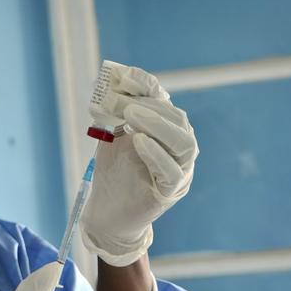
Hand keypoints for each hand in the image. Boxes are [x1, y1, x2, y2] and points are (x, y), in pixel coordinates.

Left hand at [80, 61, 197, 266]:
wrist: (106, 212)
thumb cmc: (114, 172)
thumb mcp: (115, 136)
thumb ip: (121, 111)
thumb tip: (121, 77)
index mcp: (170, 134)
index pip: (167, 105)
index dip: (148, 88)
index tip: (125, 77)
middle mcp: (181, 151)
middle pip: (178, 121)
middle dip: (150, 106)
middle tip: (123, 102)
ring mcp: (180, 172)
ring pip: (184, 143)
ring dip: (157, 125)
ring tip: (131, 116)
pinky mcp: (170, 192)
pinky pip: (172, 171)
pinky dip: (156, 152)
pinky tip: (137, 141)